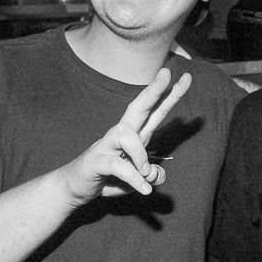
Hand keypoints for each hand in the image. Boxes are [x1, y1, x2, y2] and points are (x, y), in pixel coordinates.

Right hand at [61, 68, 190, 203]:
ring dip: (141, 155)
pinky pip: (119, 165)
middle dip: (154, 90)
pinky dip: (135, 179)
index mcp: (135, 135)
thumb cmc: (108, 178)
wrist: (75, 189)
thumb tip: (156, 174)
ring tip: (145, 174)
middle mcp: (120, 135)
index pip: (155, 111)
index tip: (186, 79)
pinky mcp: (95, 160)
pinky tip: (144, 189)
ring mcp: (106, 145)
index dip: (170, 95)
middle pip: (138, 106)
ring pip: (126, 134)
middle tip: (167, 72)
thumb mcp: (138, 180)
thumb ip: (151, 175)